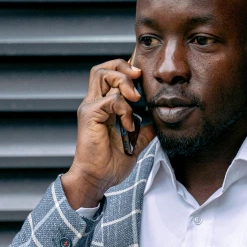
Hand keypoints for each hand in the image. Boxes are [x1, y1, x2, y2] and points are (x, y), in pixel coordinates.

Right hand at [61, 59, 155, 209]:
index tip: (142, 76)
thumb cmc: (110, 165)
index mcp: (103, 107)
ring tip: (135, 99)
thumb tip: (156, 123)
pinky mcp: (90, 116)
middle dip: (123, 67)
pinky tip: (129, 125)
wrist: (97, 179)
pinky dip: (124, 109)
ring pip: (102, 75)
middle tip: (139, 77)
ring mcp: (91, 108)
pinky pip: (111, 100)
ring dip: (123, 81)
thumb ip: (143, 131)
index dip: (125, 69)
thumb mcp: (134, 144)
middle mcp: (95, 103)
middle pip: (103, 68)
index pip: (110, 75)